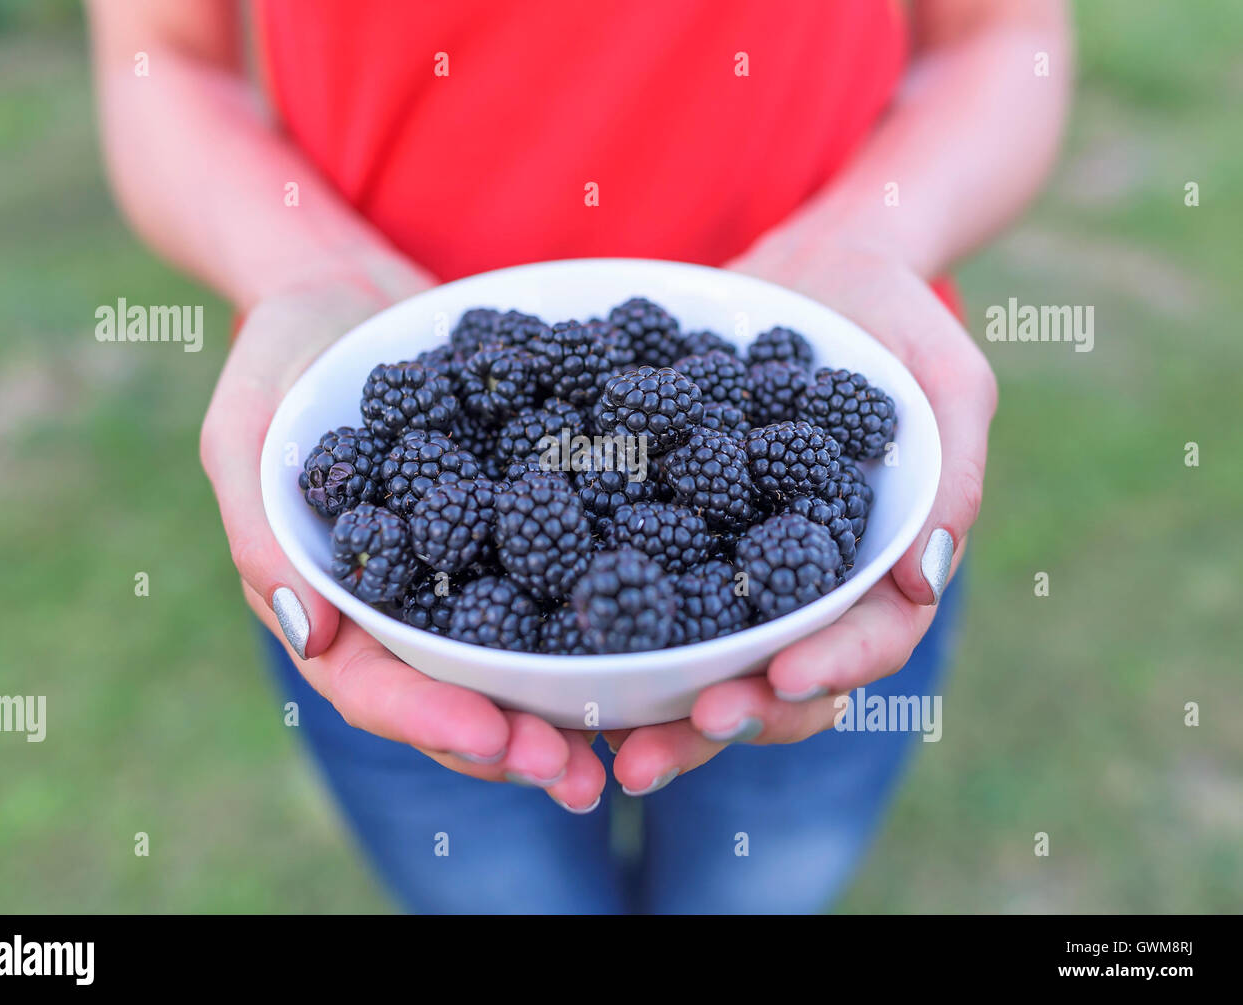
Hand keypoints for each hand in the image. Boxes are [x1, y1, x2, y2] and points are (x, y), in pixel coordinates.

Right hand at [199, 274, 605, 810]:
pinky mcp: (523, 526)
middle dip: (514, 744)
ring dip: (568, 709)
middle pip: (455, 695)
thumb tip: (310, 635)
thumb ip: (260, 521)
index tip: (496, 742)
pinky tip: (659, 645)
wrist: (357, 289)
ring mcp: (468, 572)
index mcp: (334, 601)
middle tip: (577, 778)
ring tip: (627, 743)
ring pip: (517, 660)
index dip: (431, 719)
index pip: (372, 685)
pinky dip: (606, 619)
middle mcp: (407, 604)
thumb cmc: (287, 350)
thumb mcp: (250, 422)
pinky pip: (565, 582)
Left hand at [604, 241, 996, 791]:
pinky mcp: (672, 532)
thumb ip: (952, 463)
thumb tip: (925, 579)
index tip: (780, 680)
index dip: (829, 670)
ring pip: (703, 659)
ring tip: (603, 743)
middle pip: (776, 679)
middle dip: (722, 720)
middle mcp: (802, 583)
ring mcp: (733, 565)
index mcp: (876, 564)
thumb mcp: (944, 373)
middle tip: (654, 754)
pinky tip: (555, 663)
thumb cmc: (893, 314)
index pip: (867, 640)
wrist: (805, 266)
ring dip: (658, 709)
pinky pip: (642, 590)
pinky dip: (608, 631)